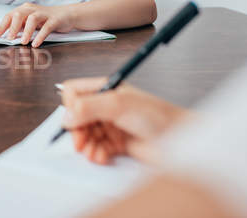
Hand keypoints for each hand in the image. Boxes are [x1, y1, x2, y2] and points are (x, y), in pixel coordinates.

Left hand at [0, 3, 74, 47]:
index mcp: (25, 9)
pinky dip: (40, 36)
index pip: (10, 15)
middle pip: (19, 14)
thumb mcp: (30, 22)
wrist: (67, 14)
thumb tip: (6, 35)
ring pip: (32, 19)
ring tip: (23, 42)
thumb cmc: (45, 19)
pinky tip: (36, 43)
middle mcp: (33, 10)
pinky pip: (47, 27)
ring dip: (26, 31)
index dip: (2, 25)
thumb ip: (19, 27)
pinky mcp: (54, 20)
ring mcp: (44, 14)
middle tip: (9, 38)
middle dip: (13, 26)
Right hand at [60, 77, 188, 164]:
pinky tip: (102, 156)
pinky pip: (96, 148)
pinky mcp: (116, 143)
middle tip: (80, 143)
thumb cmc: (158, 116)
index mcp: (105, 89)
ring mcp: (110, 124)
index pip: (73, 93)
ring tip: (94, 153)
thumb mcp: (118, 105)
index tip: (74, 120)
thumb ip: (88, 107)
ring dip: (86, 146)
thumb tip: (65, 116)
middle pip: (76, 117)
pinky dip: (96, 154)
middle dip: (77, 131)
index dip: (69, 107)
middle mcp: (105, 106)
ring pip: (85, 135)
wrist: (181, 142)